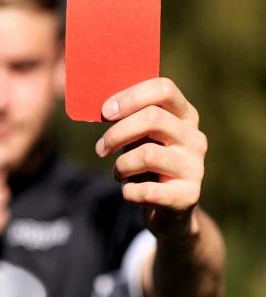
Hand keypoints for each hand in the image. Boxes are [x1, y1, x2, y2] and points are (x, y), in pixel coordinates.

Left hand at [96, 77, 207, 239]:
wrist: (168, 207)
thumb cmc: (147, 161)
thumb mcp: (140, 135)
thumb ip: (128, 117)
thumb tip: (102, 107)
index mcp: (185, 115)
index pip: (164, 89)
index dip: (131, 97)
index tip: (105, 111)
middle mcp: (195, 138)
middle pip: (153, 118)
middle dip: (117, 133)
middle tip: (100, 148)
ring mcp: (195, 167)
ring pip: (148, 154)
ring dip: (121, 165)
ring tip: (118, 173)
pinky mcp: (188, 195)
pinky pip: (147, 190)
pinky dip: (128, 191)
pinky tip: (128, 191)